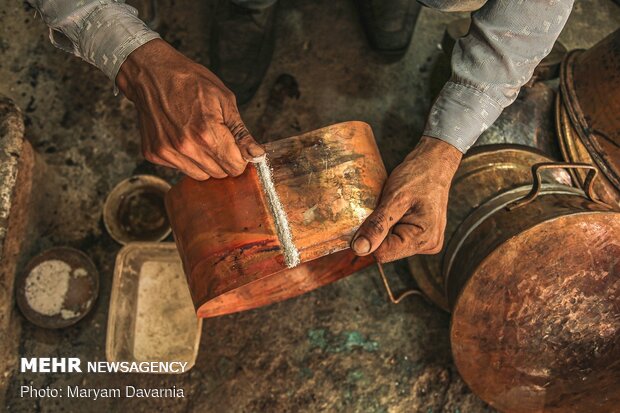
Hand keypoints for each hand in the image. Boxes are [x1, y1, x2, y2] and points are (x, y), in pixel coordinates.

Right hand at [116, 39, 264, 179]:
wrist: (151, 74)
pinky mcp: (154, 154)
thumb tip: (256, 154)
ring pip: (200, 175)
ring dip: (205, 162)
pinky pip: (180, 168)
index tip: (237, 148)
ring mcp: (168, 152)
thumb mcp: (225, 100)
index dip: (240, 158)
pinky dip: (185, 158)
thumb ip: (241, 133)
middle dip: (223, 160)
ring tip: (199, 136)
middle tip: (217, 138)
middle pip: (219, 174)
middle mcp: (186, 147)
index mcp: (207, 133)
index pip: (235, 167)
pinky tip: (182, 136)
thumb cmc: (190, 82)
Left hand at [351, 137, 461, 261]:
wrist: (434, 163)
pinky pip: (397, 238)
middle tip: (385, 207)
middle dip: (379, 231)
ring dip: (385, 227)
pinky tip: (399, 210)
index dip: (369, 237)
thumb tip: (359, 249)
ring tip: (394, 207)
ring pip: (390, 244)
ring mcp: (426, 242)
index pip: (383, 253)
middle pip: (387, 250)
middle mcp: (428, 245)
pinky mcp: (421, 236)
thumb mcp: (394, 199)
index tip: (368, 217)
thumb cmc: (418, 176)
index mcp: (424, 239)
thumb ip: (377, 226)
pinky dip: (391, 225)